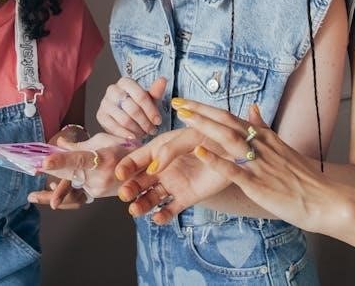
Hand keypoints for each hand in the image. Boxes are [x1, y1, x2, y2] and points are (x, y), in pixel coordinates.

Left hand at [29, 132, 131, 207]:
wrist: (145, 170)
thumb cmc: (124, 149)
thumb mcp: (103, 140)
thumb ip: (80, 143)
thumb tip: (60, 142)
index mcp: (103, 157)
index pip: (78, 159)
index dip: (61, 161)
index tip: (45, 162)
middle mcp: (101, 175)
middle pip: (69, 176)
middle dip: (51, 175)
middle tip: (34, 171)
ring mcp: (100, 188)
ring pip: (70, 188)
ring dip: (52, 193)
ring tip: (34, 196)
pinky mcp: (98, 195)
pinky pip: (77, 194)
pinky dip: (63, 193)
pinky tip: (51, 192)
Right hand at [96, 76, 166, 139]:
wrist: (124, 115)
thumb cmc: (139, 105)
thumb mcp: (150, 99)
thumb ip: (156, 91)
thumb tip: (163, 79)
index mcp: (125, 82)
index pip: (141, 96)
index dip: (151, 111)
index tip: (158, 121)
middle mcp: (113, 89)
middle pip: (133, 109)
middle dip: (145, 122)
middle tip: (152, 130)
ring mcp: (105, 102)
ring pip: (124, 120)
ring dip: (137, 130)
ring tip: (144, 133)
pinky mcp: (100, 115)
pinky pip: (114, 128)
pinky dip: (126, 134)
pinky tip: (134, 137)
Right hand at [114, 128, 231, 224]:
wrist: (235, 151)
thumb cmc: (211, 137)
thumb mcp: (188, 137)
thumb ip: (169, 150)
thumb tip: (152, 168)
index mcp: (159, 150)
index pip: (137, 160)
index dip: (126, 167)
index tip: (119, 174)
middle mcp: (163, 168)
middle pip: (140, 181)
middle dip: (130, 188)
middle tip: (125, 194)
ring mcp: (173, 184)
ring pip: (151, 197)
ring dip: (141, 204)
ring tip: (135, 210)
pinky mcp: (186, 197)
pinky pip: (170, 209)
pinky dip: (163, 215)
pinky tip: (157, 218)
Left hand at [172, 99, 341, 233]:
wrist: (325, 200)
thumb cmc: (304, 178)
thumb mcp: (284, 147)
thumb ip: (264, 128)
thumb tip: (253, 107)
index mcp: (265, 137)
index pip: (231, 117)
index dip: (207, 108)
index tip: (186, 101)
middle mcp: (261, 146)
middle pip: (226, 123)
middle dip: (200, 112)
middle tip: (177, 103)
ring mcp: (260, 164)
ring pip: (229, 140)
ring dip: (205, 127)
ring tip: (185, 118)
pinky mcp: (259, 184)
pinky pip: (234, 170)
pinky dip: (216, 159)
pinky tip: (200, 152)